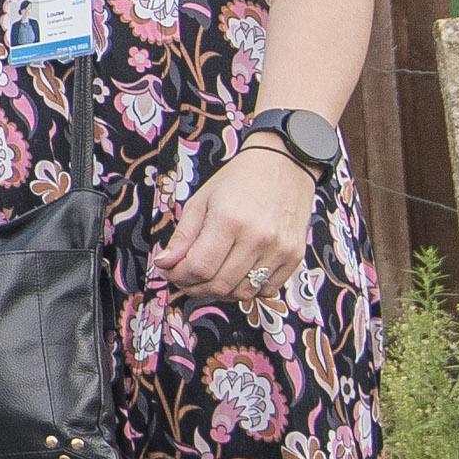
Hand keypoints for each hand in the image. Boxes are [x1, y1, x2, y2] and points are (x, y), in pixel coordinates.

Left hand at [165, 152, 317, 302]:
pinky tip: (236, 275)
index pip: (198, 267)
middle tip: (184, 278)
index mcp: (229, 220)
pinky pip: (267, 290)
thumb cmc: (240, 180)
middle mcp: (258, 238)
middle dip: (194, 287)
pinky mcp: (294, 256)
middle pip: (219, 285)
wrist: (283, 165)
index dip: (178, 276)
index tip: (170, 271)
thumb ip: (182, 236)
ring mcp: (279, 249)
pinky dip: (248, 289)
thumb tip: (164, 263)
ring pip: (242, 292)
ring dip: (219, 292)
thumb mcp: (202, 200)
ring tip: (208, 277)